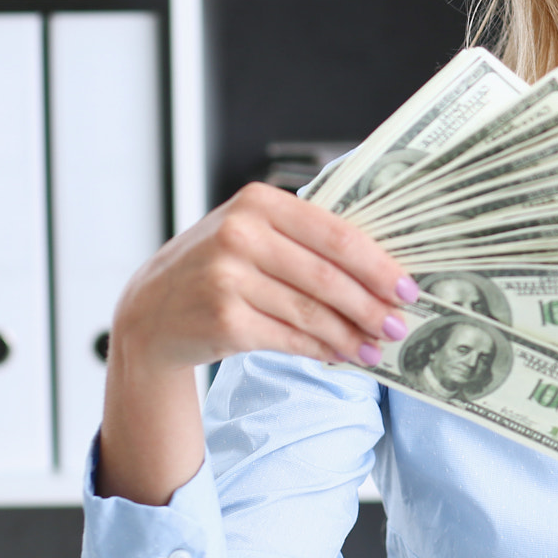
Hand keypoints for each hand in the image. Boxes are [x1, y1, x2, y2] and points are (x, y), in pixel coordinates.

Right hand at [96, 182, 415, 504]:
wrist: (151, 310)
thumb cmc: (217, 267)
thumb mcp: (253, 233)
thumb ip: (308, 241)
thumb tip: (381, 274)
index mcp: (258, 202)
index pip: (335, 234)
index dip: (377, 264)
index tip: (407, 287)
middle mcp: (240, 234)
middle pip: (328, 277)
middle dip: (370, 305)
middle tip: (397, 325)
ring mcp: (228, 278)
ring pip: (311, 311)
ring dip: (350, 335)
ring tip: (374, 349)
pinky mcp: (223, 320)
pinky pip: (289, 337)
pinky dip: (321, 349)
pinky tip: (340, 355)